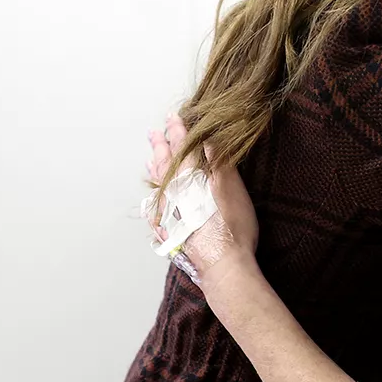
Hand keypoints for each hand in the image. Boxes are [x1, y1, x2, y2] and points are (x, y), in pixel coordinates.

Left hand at [145, 115, 258, 283]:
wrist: (223, 265)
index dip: (178, 132)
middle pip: (164, 164)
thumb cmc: (232, 227)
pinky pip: (155, 209)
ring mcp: (170, 212)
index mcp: (190, 179)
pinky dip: (153, 199)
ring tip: (150, 159)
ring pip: (157, 185)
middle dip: (160, 146)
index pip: (182, 148)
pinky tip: (152, 202)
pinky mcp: (171, 230)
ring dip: (154, 169)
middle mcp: (174, 193)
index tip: (173, 117)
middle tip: (155, 133)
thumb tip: (206, 139)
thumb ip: (218, 163)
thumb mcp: (231, 189)